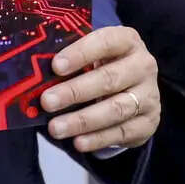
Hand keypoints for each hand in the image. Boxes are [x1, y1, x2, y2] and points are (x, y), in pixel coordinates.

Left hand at [39, 26, 159, 151]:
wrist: (132, 88)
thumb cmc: (100, 66)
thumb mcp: (89, 56)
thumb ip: (69, 61)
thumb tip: (34, 74)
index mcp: (127, 41)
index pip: (106, 42)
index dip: (80, 53)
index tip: (55, 66)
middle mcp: (144, 66)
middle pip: (109, 79)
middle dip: (75, 92)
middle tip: (47, 102)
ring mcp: (150, 95)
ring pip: (116, 109)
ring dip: (83, 120)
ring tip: (55, 128)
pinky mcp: (149, 122)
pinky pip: (122, 132)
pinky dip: (98, 139)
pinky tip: (78, 142)